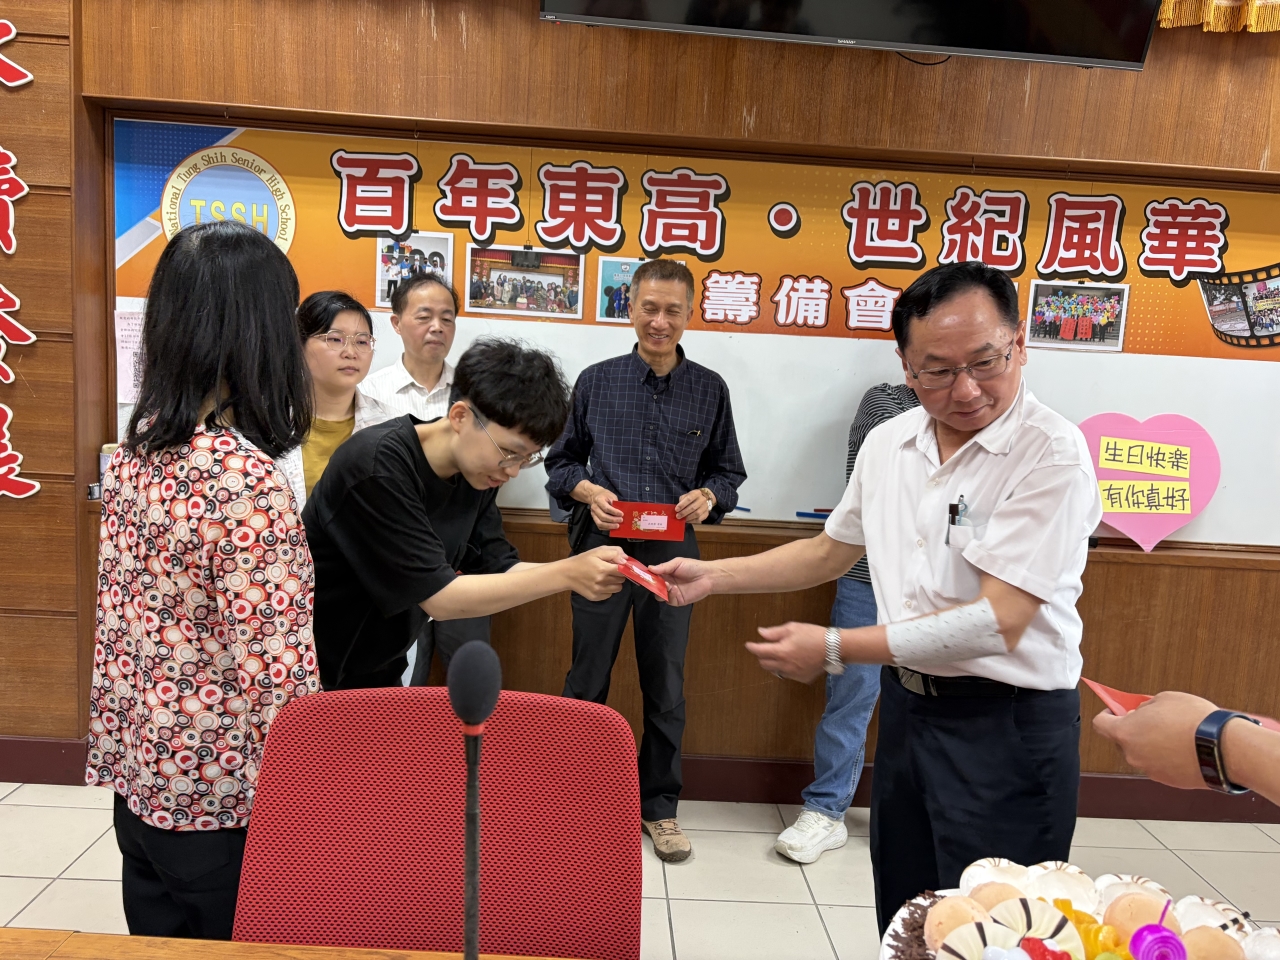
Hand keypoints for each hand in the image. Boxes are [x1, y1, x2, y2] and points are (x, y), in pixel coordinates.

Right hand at [565, 545, 626, 600]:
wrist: (566, 574)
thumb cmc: (582, 560)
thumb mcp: (597, 551)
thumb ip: (613, 552)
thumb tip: (625, 559)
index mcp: (603, 569)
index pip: (623, 571)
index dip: (625, 568)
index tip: (623, 566)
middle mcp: (602, 581)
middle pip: (622, 579)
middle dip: (619, 574)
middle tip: (610, 570)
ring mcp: (598, 591)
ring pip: (618, 588)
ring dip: (615, 583)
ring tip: (606, 577)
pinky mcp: (595, 597)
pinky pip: (610, 594)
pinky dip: (608, 589)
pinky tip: (600, 584)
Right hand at [587, 486, 623, 529]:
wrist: (594, 496)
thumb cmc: (604, 495)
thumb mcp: (611, 495)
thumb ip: (615, 503)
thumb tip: (620, 511)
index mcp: (598, 500)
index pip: (606, 508)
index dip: (614, 512)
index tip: (622, 514)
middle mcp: (594, 508)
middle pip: (603, 516)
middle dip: (613, 520)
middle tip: (621, 520)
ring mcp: (593, 514)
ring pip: (600, 523)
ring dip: (609, 526)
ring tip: (617, 526)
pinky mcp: (594, 518)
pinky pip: (599, 526)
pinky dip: (606, 528)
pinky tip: (612, 527)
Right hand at [648, 556, 714, 605]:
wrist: (707, 576)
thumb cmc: (692, 567)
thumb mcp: (677, 563)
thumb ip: (663, 567)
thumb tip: (649, 568)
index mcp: (665, 574)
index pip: (652, 577)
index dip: (647, 577)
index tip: (641, 576)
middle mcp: (666, 584)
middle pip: (654, 588)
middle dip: (652, 585)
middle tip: (653, 582)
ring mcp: (671, 593)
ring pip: (659, 595)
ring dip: (661, 591)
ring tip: (668, 585)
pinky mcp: (677, 601)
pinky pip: (669, 600)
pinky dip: (670, 595)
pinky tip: (674, 589)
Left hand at [675, 489, 712, 522]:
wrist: (704, 499)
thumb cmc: (692, 498)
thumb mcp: (686, 496)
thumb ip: (682, 500)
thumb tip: (678, 508)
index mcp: (697, 493)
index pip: (689, 498)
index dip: (682, 505)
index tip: (676, 510)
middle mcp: (703, 499)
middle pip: (693, 507)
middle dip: (684, 512)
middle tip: (678, 516)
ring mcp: (705, 507)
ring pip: (697, 514)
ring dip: (688, 517)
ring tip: (682, 519)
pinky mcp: (706, 514)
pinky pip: (699, 519)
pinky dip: (692, 521)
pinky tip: (687, 521)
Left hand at [745, 622, 825, 682]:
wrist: (834, 648)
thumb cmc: (813, 634)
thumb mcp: (793, 628)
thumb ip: (774, 632)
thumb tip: (760, 633)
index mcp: (781, 651)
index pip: (759, 651)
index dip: (752, 647)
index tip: (748, 644)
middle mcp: (785, 666)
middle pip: (764, 664)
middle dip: (762, 656)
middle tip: (766, 648)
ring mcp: (793, 674)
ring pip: (775, 671)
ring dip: (773, 663)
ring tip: (782, 654)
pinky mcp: (802, 679)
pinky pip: (788, 675)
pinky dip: (786, 669)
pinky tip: (794, 661)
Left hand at [1092, 690, 1217, 790]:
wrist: (1223, 748)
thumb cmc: (1194, 721)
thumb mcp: (1164, 699)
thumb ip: (1145, 707)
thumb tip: (1142, 712)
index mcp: (1126, 733)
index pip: (1100, 724)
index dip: (1107, 715)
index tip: (1115, 710)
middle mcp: (1133, 755)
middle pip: (1122, 741)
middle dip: (1133, 729)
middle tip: (1151, 719)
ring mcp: (1150, 770)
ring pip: (1143, 754)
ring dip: (1151, 744)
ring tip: (1174, 733)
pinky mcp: (1168, 781)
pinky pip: (1160, 765)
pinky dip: (1167, 757)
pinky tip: (1184, 748)